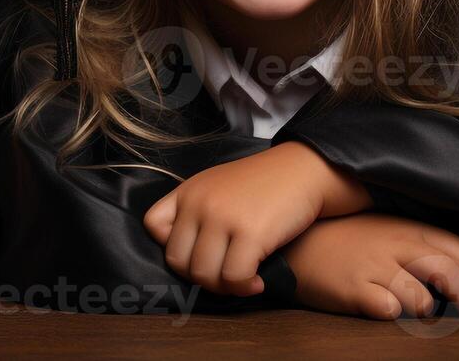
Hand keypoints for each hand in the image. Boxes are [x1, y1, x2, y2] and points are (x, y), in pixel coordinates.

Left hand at [144, 141, 370, 295]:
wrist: (305, 171)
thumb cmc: (265, 185)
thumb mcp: (219, 186)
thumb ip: (198, 211)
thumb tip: (189, 256)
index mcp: (189, 191)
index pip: (153, 226)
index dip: (173, 247)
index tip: (201, 252)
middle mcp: (199, 203)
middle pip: (178, 261)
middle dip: (201, 277)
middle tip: (226, 276)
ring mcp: (222, 218)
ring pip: (204, 275)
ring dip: (224, 287)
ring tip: (244, 281)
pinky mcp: (249, 233)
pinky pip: (234, 278)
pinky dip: (244, 287)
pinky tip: (258, 281)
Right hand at [286, 213, 458, 319]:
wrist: (296, 245)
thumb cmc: (346, 240)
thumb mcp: (387, 230)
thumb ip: (424, 249)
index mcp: (409, 230)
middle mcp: (395, 246)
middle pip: (452, 276)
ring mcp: (374, 268)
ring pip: (423, 302)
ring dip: (422, 310)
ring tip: (409, 305)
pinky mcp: (354, 289)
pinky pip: (389, 311)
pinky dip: (390, 313)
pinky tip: (380, 305)